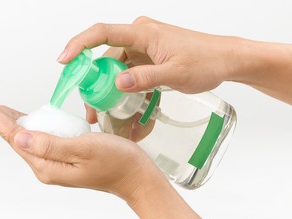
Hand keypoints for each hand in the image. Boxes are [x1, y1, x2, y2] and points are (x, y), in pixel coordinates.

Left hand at [0, 93, 159, 201]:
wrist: (136, 176)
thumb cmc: (117, 162)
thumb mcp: (83, 149)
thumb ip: (50, 143)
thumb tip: (19, 136)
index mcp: (46, 164)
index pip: (11, 134)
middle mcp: (46, 165)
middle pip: (13, 135)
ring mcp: (54, 161)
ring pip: (25, 135)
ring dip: (7, 119)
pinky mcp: (63, 156)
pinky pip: (40, 137)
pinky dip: (29, 123)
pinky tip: (23, 116)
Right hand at [61, 16, 291, 107]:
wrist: (226, 60)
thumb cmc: (207, 61)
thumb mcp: (176, 74)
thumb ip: (147, 78)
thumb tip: (118, 82)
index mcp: (143, 32)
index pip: (103, 32)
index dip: (79, 45)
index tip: (64, 60)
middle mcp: (140, 36)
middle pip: (106, 57)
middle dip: (96, 83)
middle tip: (92, 108)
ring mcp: (144, 48)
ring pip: (117, 68)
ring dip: (111, 90)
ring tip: (108, 113)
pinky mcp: (149, 59)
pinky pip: (131, 73)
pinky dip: (127, 90)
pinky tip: (129, 109)